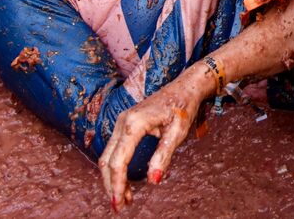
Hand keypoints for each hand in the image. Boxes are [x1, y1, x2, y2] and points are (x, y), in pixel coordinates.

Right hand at [98, 70, 208, 207]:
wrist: (185, 86)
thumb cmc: (183, 107)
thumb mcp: (178, 132)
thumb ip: (164, 155)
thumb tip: (153, 181)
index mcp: (133, 123)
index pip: (118, 161)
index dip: (117, 184)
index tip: (120, 203)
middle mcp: (122, 122)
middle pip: (107, 160)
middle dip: (111, 185)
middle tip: (120, 207)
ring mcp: (121, 122)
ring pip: (108, 156)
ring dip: (113, 178)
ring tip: (125, 198)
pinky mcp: (125, 125)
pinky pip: (114, 150)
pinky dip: (116, 168)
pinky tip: (126, 182)